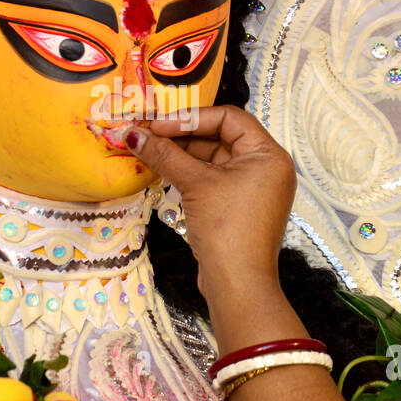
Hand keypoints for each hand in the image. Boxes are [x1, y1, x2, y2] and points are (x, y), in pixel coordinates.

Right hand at [125, 106, 295, 301]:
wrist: (237, 283)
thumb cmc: (227, 228)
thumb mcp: (195, 184)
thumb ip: (164, 154)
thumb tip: (132, 133)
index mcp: (268, 154)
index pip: (229, 118)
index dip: (191, 117)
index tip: (158, 125)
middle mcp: (266, 167)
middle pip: (220, 136)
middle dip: (181, 135)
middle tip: (146, 135)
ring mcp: (253, 188)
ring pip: (213, 159)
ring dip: (181, 155)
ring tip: (148, 151)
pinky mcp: (238, 206)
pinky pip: (212, 179)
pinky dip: (189, 173)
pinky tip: (161, 170)